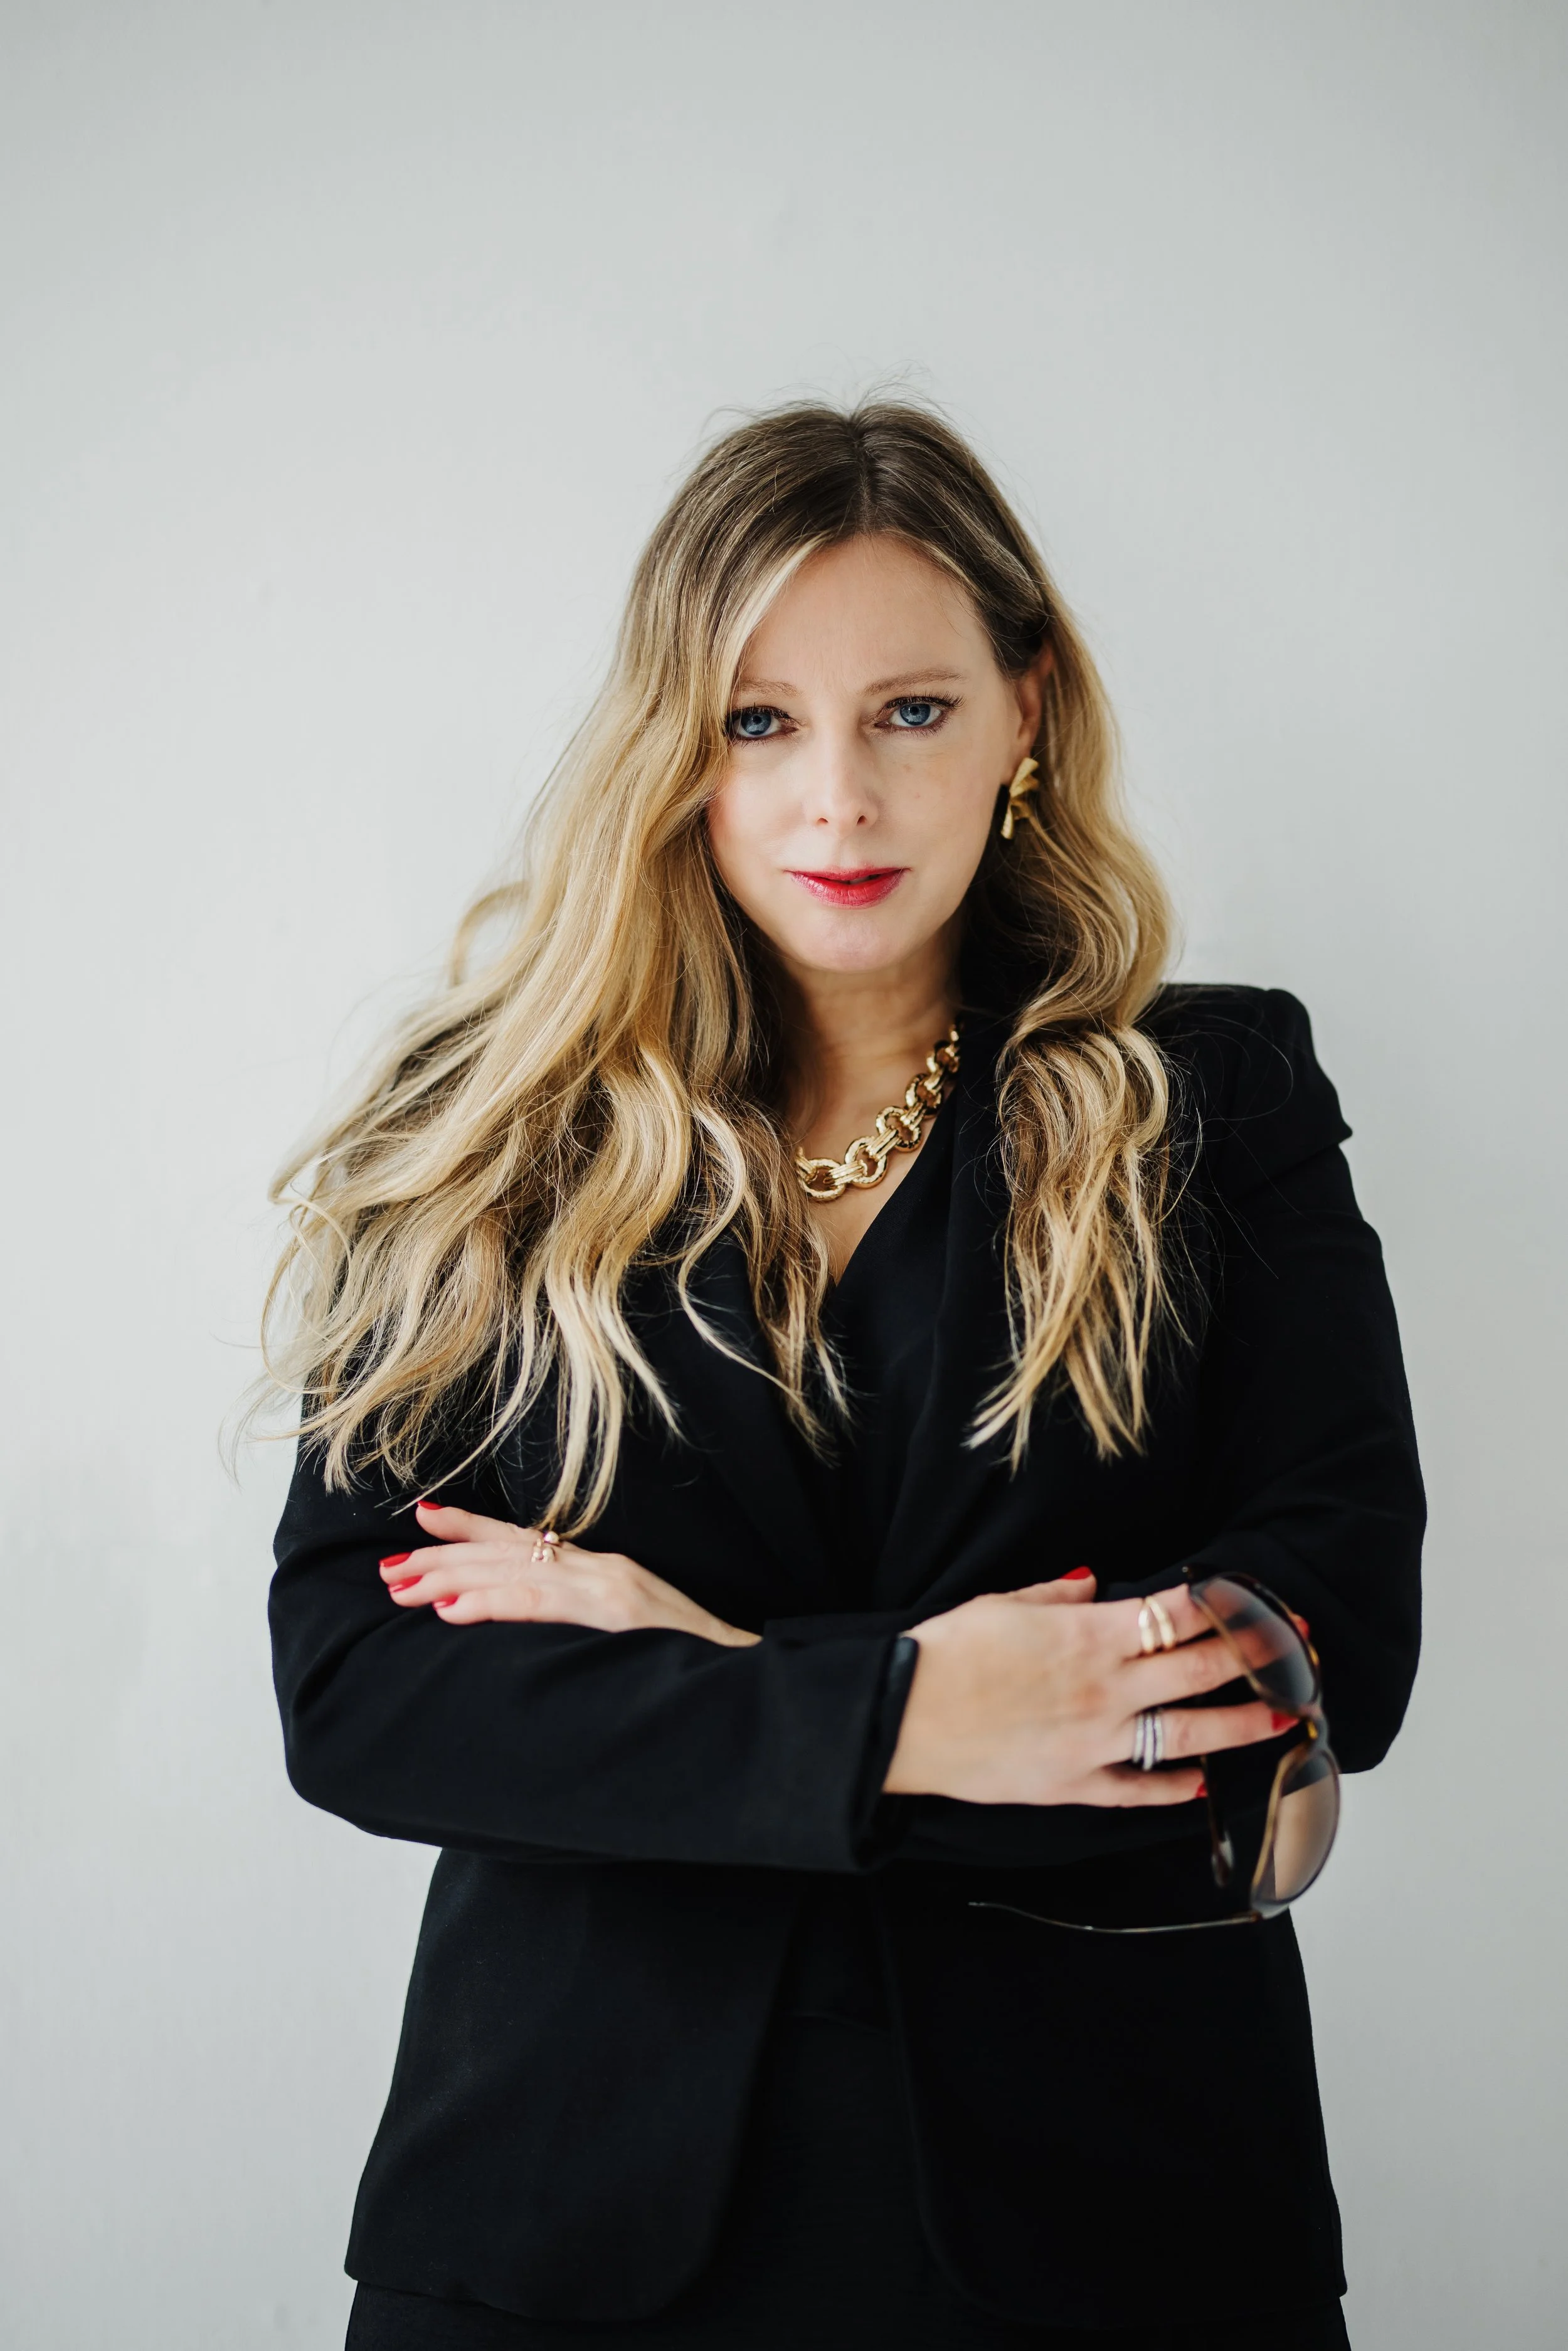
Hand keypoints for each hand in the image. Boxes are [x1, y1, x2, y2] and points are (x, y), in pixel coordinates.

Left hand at [378, 1501, 761, 1647]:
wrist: (751, 1675)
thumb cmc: (689, 1664)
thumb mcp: (629, 1635)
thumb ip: (583, 1622)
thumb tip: (531, 1629)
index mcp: (601, 1574)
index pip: (525, 1541)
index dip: (471, 1530)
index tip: (424, 1521)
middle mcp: (602, 1569)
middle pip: (508, 1551)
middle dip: (443, 1558)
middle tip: (389, 1568)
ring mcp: (610, 1589)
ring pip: (513, 1571)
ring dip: (451, 1578)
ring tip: (402, 1585)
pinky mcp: (618, 1615)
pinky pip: (542, 1604)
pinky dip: (493, 1604)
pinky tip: (451, 1611)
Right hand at [883, 1572, 1291, 1808]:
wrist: (902, 1718)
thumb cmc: (945, 1654)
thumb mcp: (1001, 1604)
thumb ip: (1057, 1594)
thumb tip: (1093, 1582)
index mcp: (1090, 1634)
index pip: (1179, 1614)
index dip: (1227, 1605)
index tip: (1261, 1599)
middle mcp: (1107, 1687)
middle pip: (1200, 1669)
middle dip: (1256, 1656)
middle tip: (1299, 1651)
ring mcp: (1097, 1741)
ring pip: (1189, 1733)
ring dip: (1242, 1724)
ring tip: (1284, 1718)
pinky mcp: (1075, 1784)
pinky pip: (1137, 1787)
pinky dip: (1171, 1786)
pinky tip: (1198, 1783)